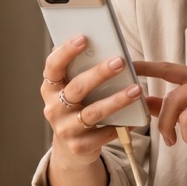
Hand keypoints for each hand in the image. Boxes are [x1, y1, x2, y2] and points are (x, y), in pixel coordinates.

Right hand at [41, 35, 142, 164]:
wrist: (72, 147)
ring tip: (136, 89)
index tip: (84, 38)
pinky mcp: (79, 146)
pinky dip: (120, 125)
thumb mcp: (72, 89)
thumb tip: (104, 46)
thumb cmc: (78, 107)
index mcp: (50, 88)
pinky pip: (103, 134)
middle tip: (120, 61)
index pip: (53, 66)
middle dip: (99, 74)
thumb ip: (81, 71)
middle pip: (76, 88)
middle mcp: (53, 108)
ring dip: (116, 100)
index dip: (66, 52)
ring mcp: (65, 129)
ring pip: (93, 112)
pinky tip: (134, 118)